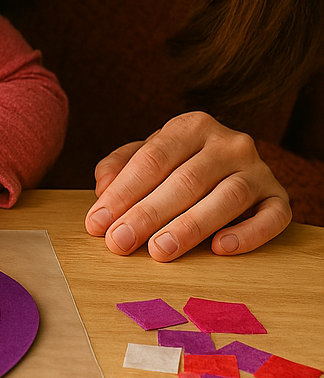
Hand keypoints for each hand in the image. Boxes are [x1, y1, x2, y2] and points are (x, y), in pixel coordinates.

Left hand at [86, 111, 291, 260]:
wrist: (232, 165)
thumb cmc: (178, 164)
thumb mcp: (146, 156)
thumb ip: (120, 167)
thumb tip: (103, 188)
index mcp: (191, 126)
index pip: (152, 159)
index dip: (123, 192)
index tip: (97, 223)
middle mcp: (229, 143)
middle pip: (186, 180)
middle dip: (148, 214)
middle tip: (120, 242)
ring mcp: (260, 169)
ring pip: (227, 197)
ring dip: (190, 227)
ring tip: (159, 251)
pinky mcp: (280, 197)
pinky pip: (272, 217)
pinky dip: (249, 233)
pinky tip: (220, 248)